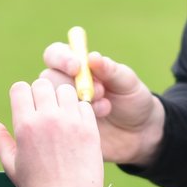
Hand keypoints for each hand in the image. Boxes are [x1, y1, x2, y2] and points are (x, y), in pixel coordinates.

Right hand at [0, 79, 103, 186]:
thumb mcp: (11, 163)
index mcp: (25, 125)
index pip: (20, 87)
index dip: (21, 95)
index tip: (26, 108)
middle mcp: (48, 118)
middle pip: (42, 83)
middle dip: (40, 94)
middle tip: (43, 113)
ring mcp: (71, 121)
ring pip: (65, 89)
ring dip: (61, 99)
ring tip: (61, 117)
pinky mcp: (90, 127)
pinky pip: (84, 104)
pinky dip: (79, 111)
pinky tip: (75, 126)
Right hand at [41, 43, 164, 165]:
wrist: (138, 132)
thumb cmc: (132, 99)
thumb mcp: (127, 82)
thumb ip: (110, 70)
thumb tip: (92, 57)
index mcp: (77, 65)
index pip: (55, 55)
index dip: (61, 58)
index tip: (76, 67)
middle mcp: (65, 84)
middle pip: (47, 78)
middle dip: (72, 84)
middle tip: (99, 91)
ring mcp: (62, 107)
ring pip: (52, 100)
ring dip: (77, 102)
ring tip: (105, 107)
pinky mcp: (64, 127)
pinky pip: (59, 122)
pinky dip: (79, 120)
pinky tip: (99, 121)